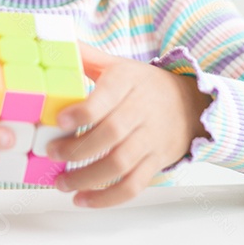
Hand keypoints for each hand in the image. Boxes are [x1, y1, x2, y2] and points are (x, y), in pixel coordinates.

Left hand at [46, 44, 211, 207]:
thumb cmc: (145, 85)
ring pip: (120, 164)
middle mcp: (141, 111)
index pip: (106, 97)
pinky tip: (84, 200)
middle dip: (78, 149)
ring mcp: (151, 139)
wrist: (191, 104)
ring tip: (61, 183)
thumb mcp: (119, 65)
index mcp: (128, 83)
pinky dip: (108, 198)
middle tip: (52, 154)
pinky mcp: (156, 162)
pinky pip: (134, 185)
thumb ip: (87, 57)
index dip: (82, 112)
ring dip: (88, 178)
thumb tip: (55, 44)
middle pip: (111, 134)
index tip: (59, 121)